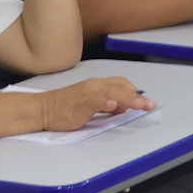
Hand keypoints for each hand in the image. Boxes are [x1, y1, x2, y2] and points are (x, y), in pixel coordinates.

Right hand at [32, 76, 152, 131]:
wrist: (42, 108)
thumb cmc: (63, 107)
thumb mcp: (88, 103)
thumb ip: (105, 103)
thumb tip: (120, 106)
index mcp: (96, 85)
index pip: (120, 83)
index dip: (134, 91)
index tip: (145, 100)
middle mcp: (94, 86)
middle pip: (121, 88)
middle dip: (137, 97)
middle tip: (150, 105)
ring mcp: (87, 94)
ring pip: (112, 93)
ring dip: (129, 99)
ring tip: (141, 105)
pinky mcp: (80, 104)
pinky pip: (95, 101)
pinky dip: (105, 102)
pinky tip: (113, 105)